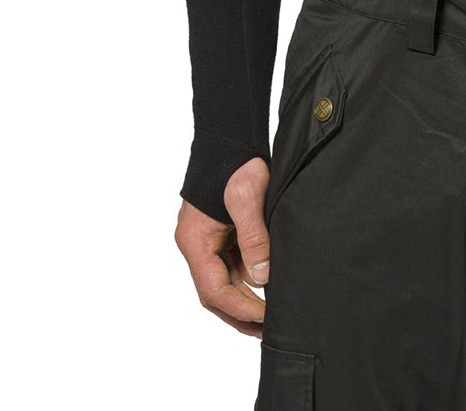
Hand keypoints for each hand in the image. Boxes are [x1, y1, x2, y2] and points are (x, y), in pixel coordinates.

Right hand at [173, 156, 272, 336]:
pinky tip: (268, 286)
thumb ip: (253, 237)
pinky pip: (232, 265)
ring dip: (245, 300)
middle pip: (214, 293)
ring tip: (271, 316)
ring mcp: (208, 240)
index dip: (240, 307)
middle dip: (240, 314)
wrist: (231, 135)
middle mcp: (197, 245)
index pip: (213, 289)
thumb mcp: (247, 197)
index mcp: (195, 241)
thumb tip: (262, 276)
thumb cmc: (236, 162)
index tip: (265, 316)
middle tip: (268, 330)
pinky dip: (248, 280)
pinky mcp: (222, 233)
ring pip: (223, 281)